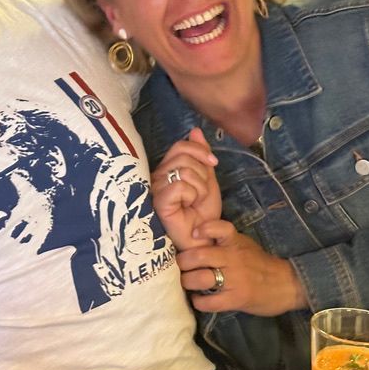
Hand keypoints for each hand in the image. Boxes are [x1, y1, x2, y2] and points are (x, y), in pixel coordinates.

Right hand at [151, 128, 220, 250]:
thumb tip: (195, 130)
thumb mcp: (207, 180)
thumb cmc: (202, 214)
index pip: (180, 146)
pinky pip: (180, 185)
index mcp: (167, 170)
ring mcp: (155, 189)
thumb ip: (201, 157)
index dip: (200, 151)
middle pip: (184, 157)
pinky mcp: (158, 201)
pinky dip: (192, 195)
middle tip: (200, 194)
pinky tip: (188, 207)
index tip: (213, 164)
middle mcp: (157, 177)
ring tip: (194, 203)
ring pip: (184, 170)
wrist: (204, 239)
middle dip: (202, 174)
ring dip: (200, 188)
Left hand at [176, 219, 306, 316]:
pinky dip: (198, 302)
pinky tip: (198, 299)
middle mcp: (233, 259)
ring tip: (186, 283)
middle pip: (199, 256)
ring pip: (200, 279)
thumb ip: (224, 241)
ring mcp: (235, 280)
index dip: (204, 229)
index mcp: (235, 243)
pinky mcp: (236, 299)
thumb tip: (195, 239)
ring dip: (187, 282)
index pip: (220, 228)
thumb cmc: (261, 264)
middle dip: (182, 262)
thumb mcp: (244, 245)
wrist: (288, 285)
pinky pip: (210, 302)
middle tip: (179, 266)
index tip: (194, 234)